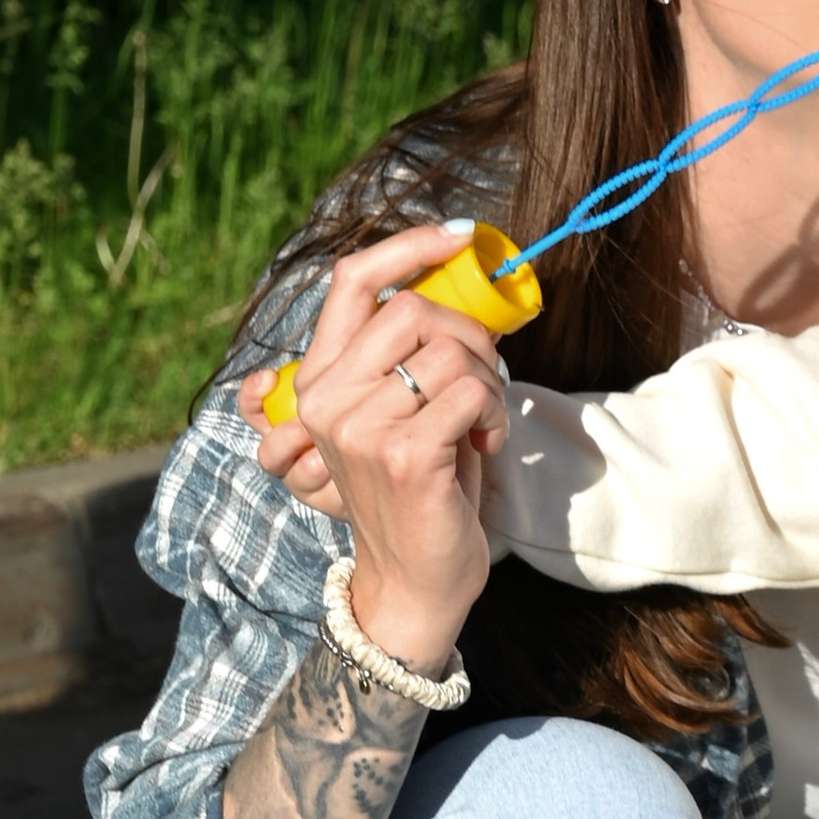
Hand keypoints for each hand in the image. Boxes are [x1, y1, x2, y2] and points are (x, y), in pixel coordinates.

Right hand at [240, 222, 509, 673]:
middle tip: (485, 384)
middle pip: (415, 310)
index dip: (406, 246)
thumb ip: (414, 357)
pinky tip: (485, 446)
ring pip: (450, 352)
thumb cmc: (423, 490)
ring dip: (490, 384)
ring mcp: (360, 425)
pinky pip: (470, 392)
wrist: (416, 580)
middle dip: (472, 338)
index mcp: (323, 379)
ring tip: (484, 424)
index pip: (352, 281)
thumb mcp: (408, 413)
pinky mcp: (400, 452)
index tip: (456, 237)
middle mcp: (329, 397)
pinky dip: (495, 414)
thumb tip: (457, 286)